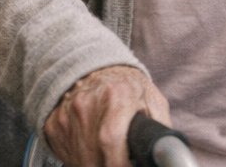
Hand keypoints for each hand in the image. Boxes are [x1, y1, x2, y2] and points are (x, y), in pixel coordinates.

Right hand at [43, 65, 169, 166]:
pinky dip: (81, 160)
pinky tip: (93, 152)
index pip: (110, 138)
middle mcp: (87, 102)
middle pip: (94, 154)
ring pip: (80, 158)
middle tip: (120, 165)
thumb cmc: (128, 88)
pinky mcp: (55, 123)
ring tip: (109, 159)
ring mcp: (68, 113)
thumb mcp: (152, 100)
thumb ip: (161, 128)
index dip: (119, 163)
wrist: (96, 69)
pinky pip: (67, 154)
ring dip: (95, 164)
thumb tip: (171, 156)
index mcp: (117, 94)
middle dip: (108, 166)